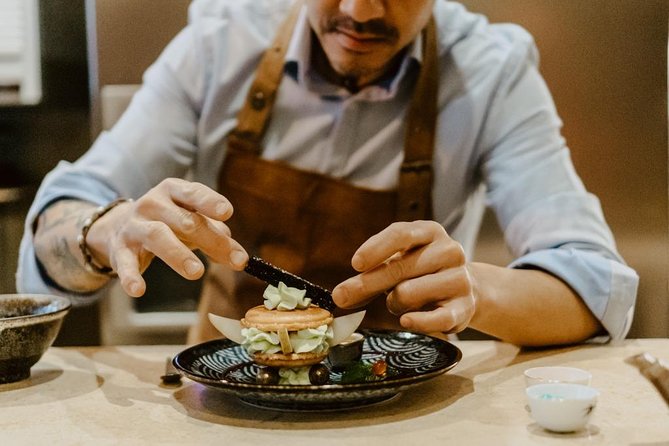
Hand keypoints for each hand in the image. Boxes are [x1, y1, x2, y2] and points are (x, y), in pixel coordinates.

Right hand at [86, 178, 247, 296]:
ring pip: (157, 236)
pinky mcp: (120, 249)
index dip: (210, 201)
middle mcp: (153, 204)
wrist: (118, 227)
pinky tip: (139, 290)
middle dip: (211, 240)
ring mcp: (135, 226)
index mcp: (174, 192)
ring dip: (178, 254)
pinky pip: (125, 263)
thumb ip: (216, 234)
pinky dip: (131, 276)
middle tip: (236, 261)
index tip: (227, 212)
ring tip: (197, 272)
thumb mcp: (191, 221)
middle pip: (185, 221)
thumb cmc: (167, 222)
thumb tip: (237, 254)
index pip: (194, 193)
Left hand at [332, 220, 474, 333]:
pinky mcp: (464, 307)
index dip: (376, 248)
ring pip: (409, 293)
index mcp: (430, 232)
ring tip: (398, 303)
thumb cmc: (421, 273)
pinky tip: (406, 320)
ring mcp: (459, 279)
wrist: (466, 289)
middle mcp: (448, 251)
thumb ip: (371, 274)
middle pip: (399, 268)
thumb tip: (341, 295)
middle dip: (367, 284)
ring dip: (394, 303)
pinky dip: (417, 321)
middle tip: (342, 297)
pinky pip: (436, 318)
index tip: (355, 264)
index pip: (401, 234)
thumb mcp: (398, 262)